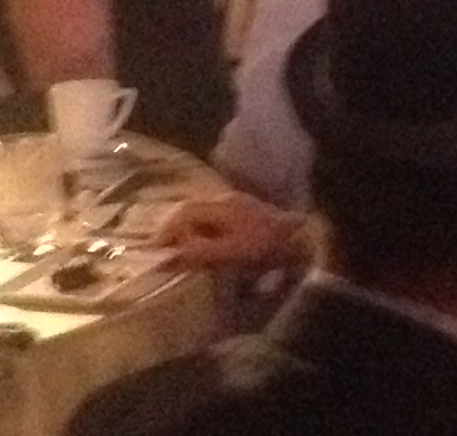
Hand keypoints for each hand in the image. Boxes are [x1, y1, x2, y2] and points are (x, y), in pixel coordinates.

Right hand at [153, 188, 309, 271]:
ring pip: (202, 213)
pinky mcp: (244, 214)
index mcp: (220, 205)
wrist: (301, 240)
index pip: (183, 212)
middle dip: (174, 228)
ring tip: (179, 251)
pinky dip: (201, 230)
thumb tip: (167, 257)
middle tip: (163, 250)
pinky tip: (202, 245)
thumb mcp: (229, 253)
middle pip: (190, 209)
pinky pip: (213, 218)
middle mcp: (225, 199)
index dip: (166, 230)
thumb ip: (198, 253)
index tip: (154, 248)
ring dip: (188, 230)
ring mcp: (236, 204)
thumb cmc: (264, 246)